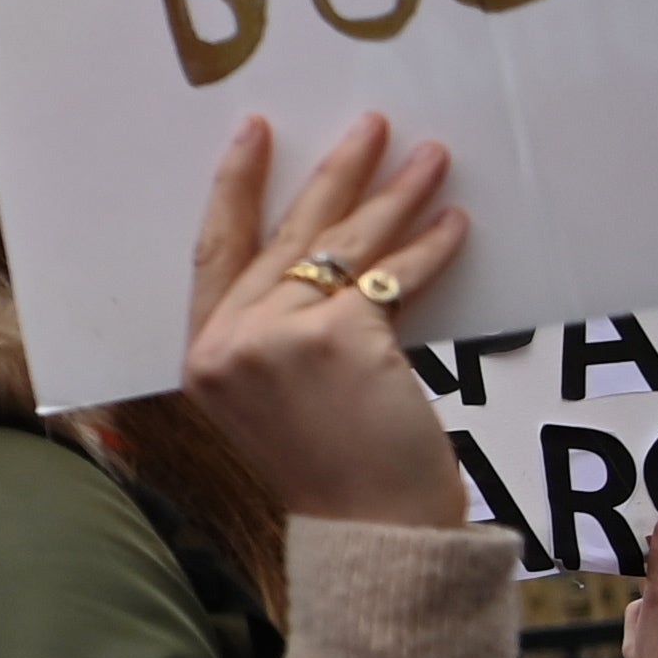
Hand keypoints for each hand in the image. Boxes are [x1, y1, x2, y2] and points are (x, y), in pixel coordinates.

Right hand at [179, 113, 469, 530]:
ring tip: (429, 158)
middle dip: (334, 172)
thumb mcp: (280, 398)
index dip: (234, 187)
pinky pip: (391, 278)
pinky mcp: (339, 339)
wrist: (373, 532)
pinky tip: (454, 223)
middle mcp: (230, 342)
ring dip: (393, 194)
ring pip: (342, 246)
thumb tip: (341, 258)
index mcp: (203, 356)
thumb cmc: (335, 473)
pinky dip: (429, 248)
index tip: (255, 132)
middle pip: (285, 233)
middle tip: (371, 126)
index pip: (214, 250)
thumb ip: (285, 332)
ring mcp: (278, 338)